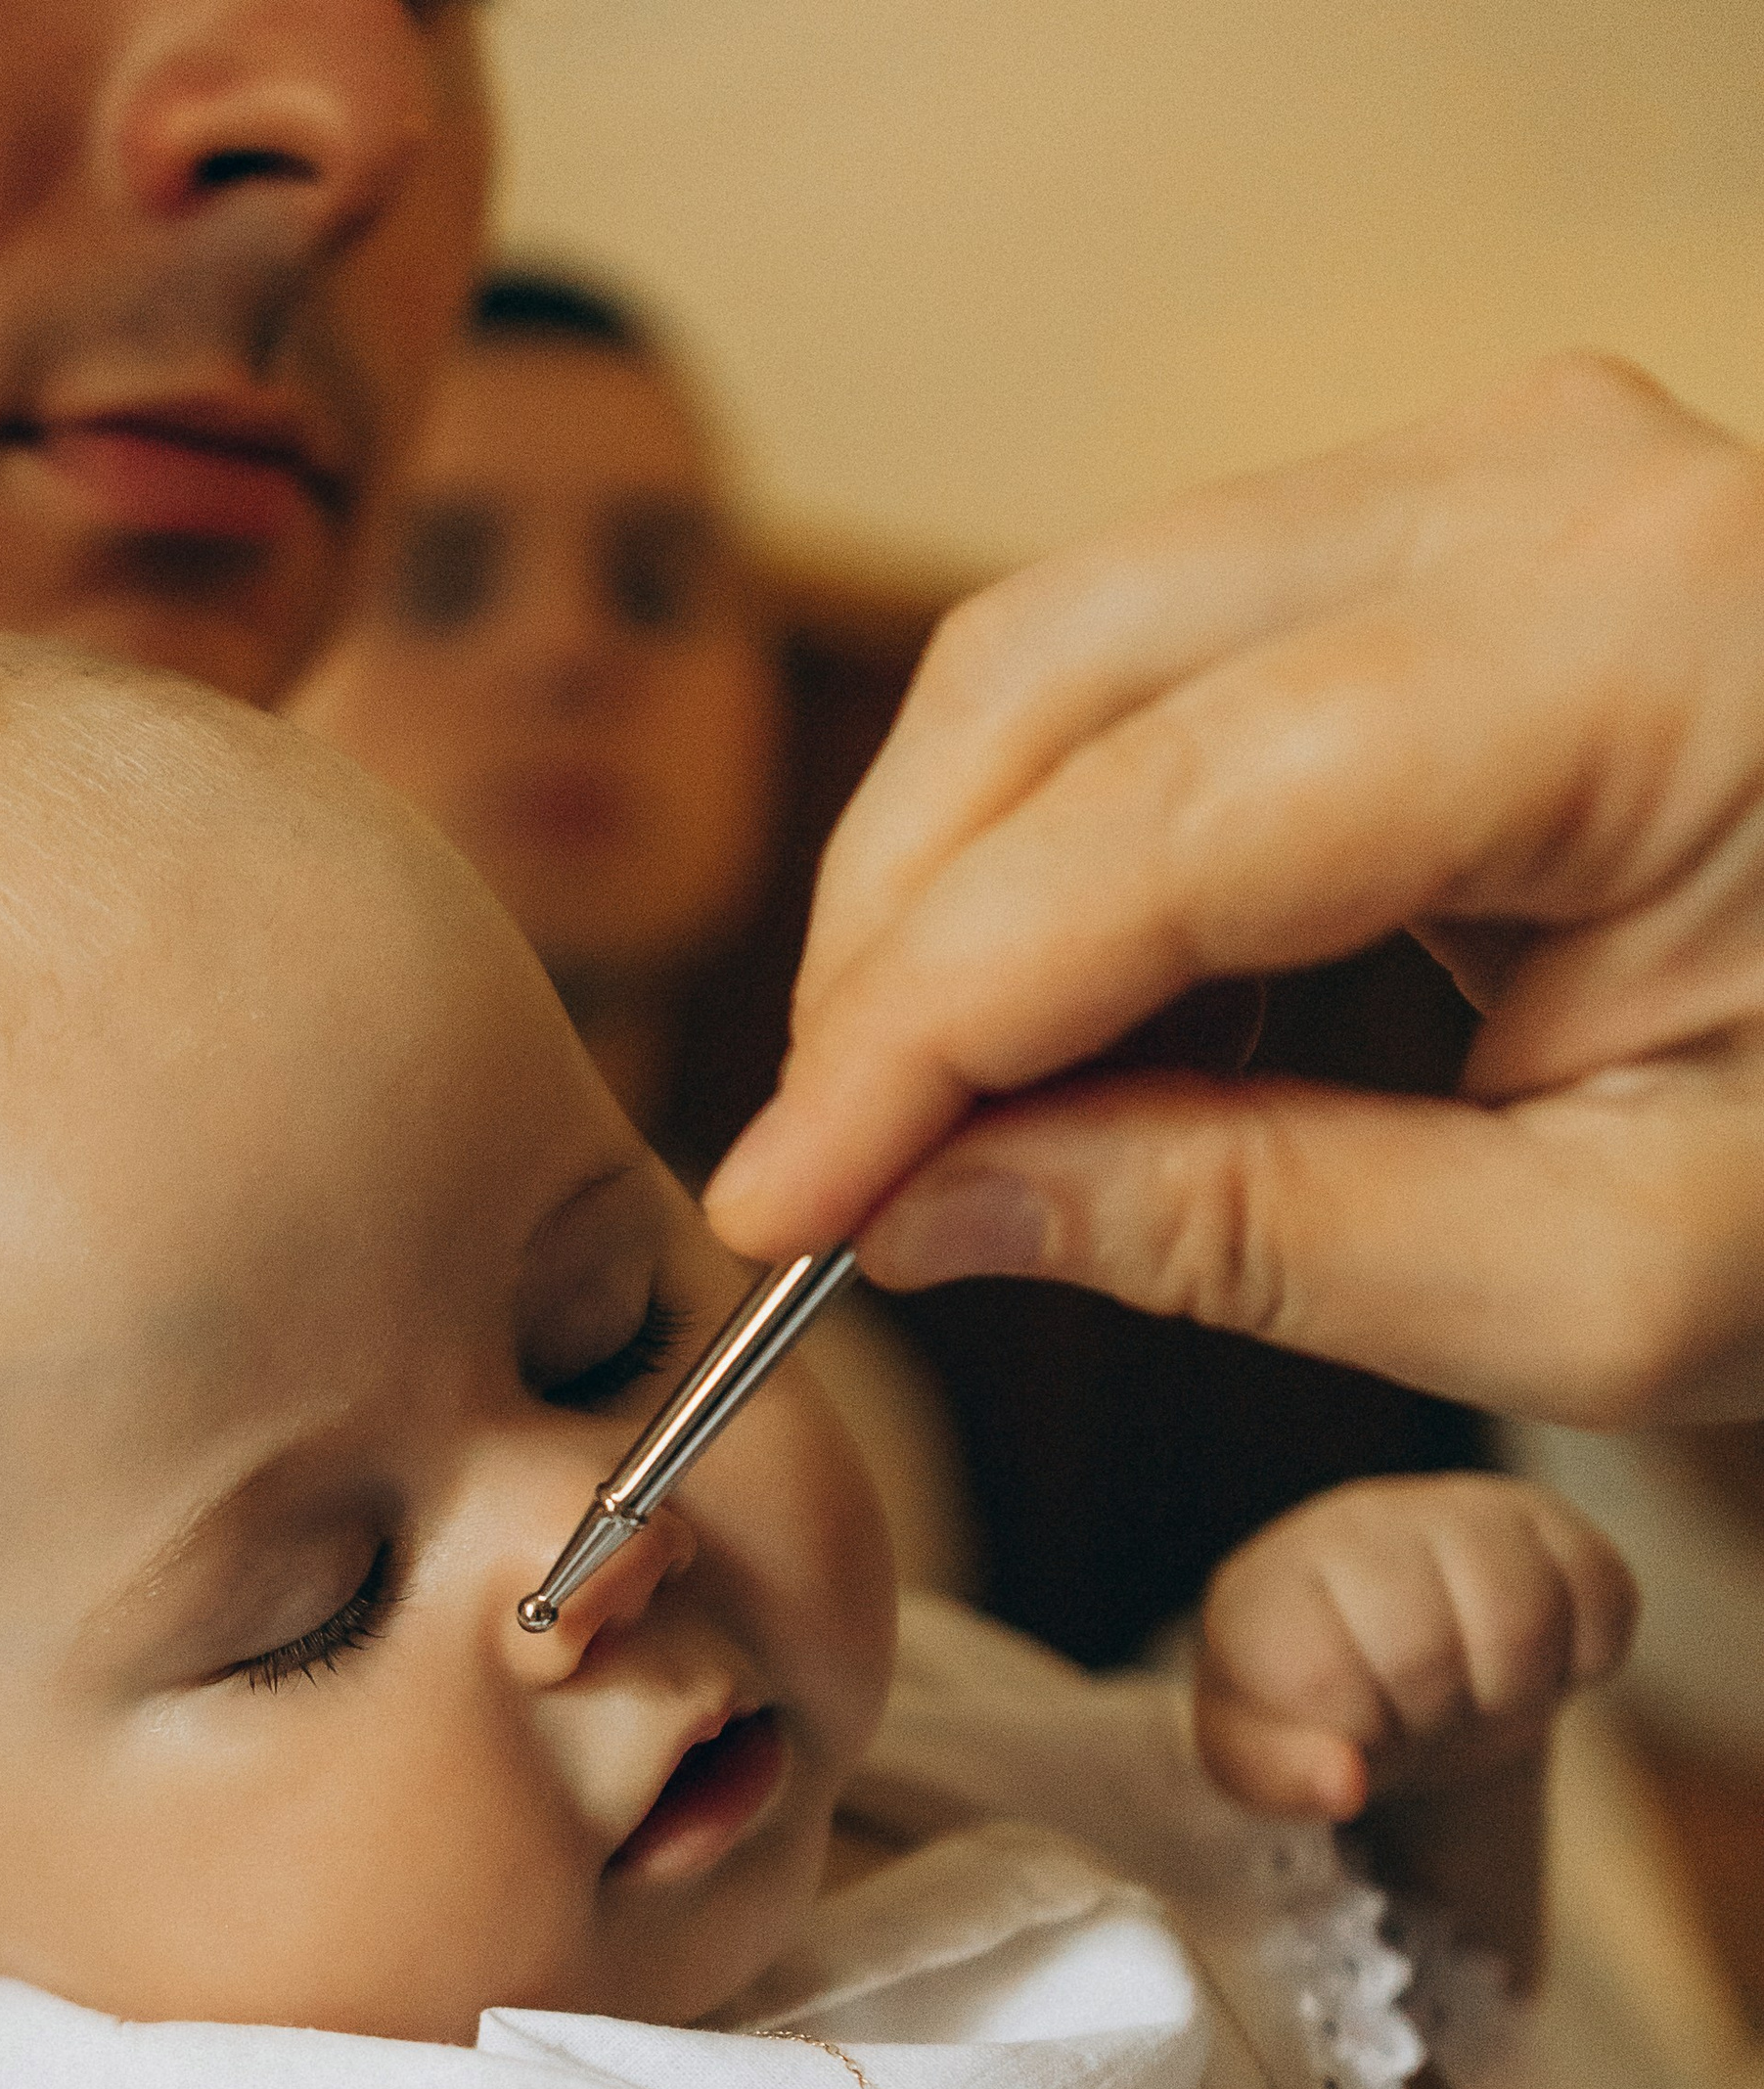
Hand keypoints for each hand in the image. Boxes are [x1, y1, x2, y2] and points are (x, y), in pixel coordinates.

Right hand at [705, 356, 1763, 1425]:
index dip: (922, 1026)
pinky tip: (1063, 1042)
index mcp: (1645, 649)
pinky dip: (1067, 861)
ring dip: (961, 901)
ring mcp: (1495, 477)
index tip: (780, 1209)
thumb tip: (929, 1207)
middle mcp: (1551, 485)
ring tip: (936, 1136)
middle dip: (901, 944)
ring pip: (1075, 650)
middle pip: (1063, 671)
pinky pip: (1161, 666)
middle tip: (831, 1187)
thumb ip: (1248, 1233)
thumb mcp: (1605, 1275)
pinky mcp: (1453, 534)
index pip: (1165, 818)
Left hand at [1192, 1472, 1635, 1822]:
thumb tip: (1346, 1783)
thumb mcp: (1261, 1759)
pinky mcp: (1548, 1517)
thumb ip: (1278, 1776)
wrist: (1388, 1653)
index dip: (1359, 1738)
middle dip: (1431, 1718)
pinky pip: (1603, 1596)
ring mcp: (1459, 1508)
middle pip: (1427, 1653)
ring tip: (1471, 1692)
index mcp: (1270, 1585)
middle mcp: (1359, 1524)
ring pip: (1521, 1621)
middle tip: (1418, 1716)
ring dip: (1509, 1692)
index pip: (1325, 1678)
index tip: (1355, 1731)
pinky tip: (1533, 1662)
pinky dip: (1584, 1659)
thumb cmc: (1312, 1712)